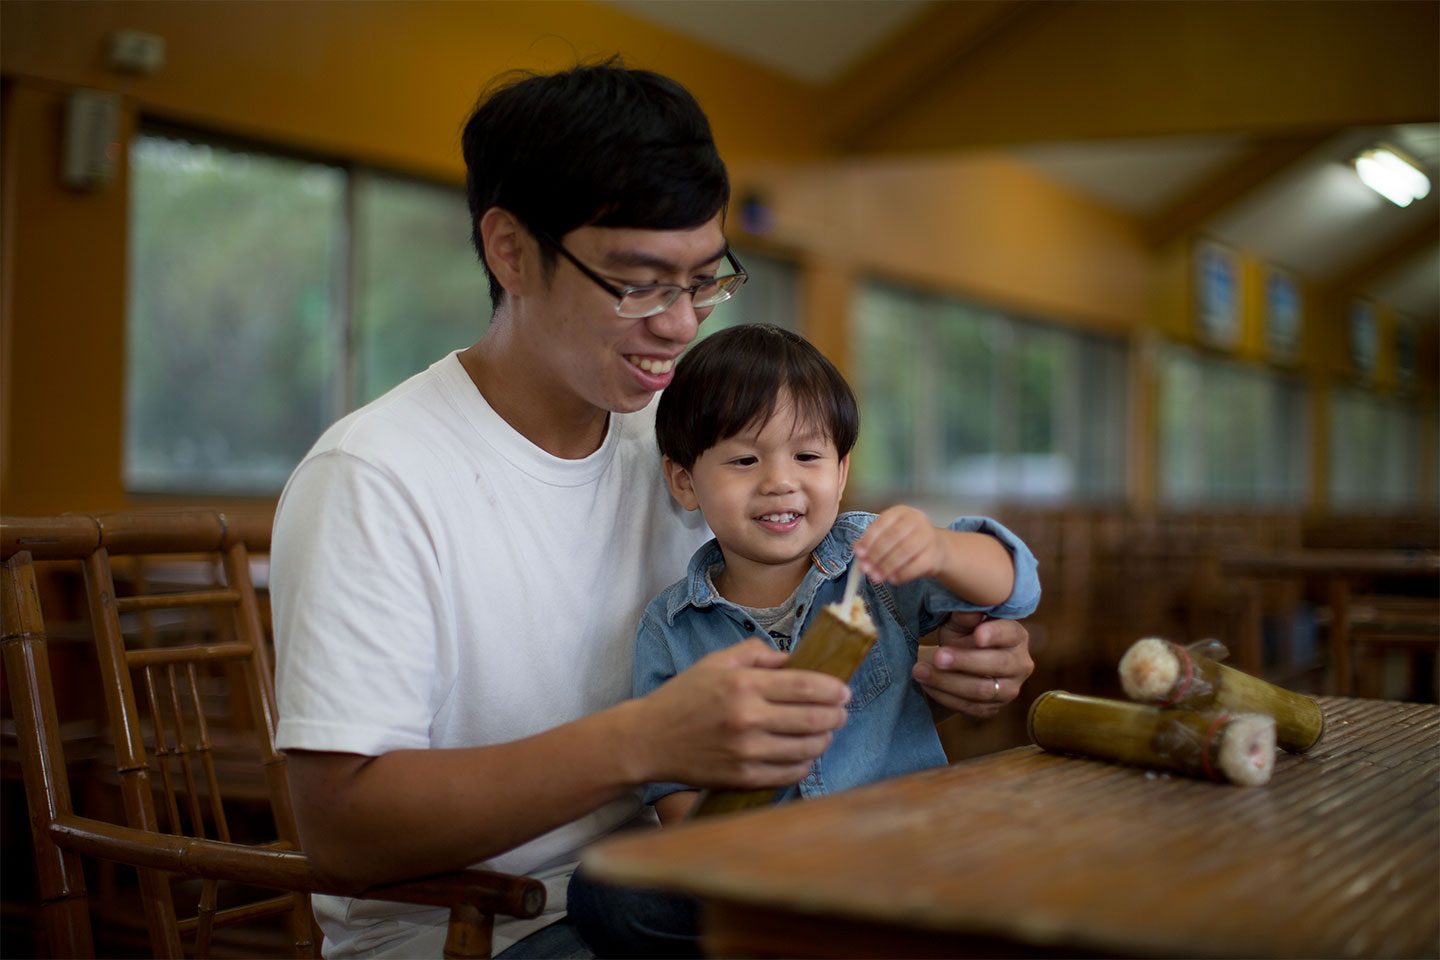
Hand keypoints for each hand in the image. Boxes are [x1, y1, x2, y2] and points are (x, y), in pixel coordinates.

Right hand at [637, 638, 850, 788]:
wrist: (649, 740)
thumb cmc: (683, 697)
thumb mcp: (716, 662)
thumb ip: (757, 654)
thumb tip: (795, 660)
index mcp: (743, 685)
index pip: (806, 686)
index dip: (833, 689)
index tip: (844, 690)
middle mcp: (748, 718)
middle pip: (814, 719)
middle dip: (837, 714)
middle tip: (841, 711)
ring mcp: (747, 752)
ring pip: (808, 748)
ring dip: (825, 739)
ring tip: (825, 731)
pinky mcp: (743, 777)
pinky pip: (790, 773)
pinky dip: (805, 763)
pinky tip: (803, 753)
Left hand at [852, 506, 942, 583]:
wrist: (938, 548)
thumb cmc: (907, 540)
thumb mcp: (890, 534)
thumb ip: (873, 541)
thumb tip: (857, 550)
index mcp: (901, 512)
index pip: (882, 523)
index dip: (869, 539)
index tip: (859, 554)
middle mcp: (917, 520)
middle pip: (893, 537)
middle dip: (876, 555)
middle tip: (866, 569)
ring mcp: (928, 536)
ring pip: (905, 551)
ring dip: (887, 566)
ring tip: (876, 577)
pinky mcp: (935, 554)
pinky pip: (916, 566)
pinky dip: (902, 574)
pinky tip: (892, 579)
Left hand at [913, 612, 1032, 718]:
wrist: (957, 665)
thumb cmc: (962, 636)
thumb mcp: (960, 623)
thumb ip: (964, 617)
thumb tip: (965, 611)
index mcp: (1016, 636)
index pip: (1010, 633)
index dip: (995, 634)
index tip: (977, 635)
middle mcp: (1020, 664)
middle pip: (998, 664)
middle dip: (964, 661)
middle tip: (937, 656)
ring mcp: (1009, 689)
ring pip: (982, 690)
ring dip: (948, 681)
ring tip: (920, 671)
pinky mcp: (992, 709)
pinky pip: (970, 707)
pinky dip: (945, 696)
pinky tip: (926, 685)